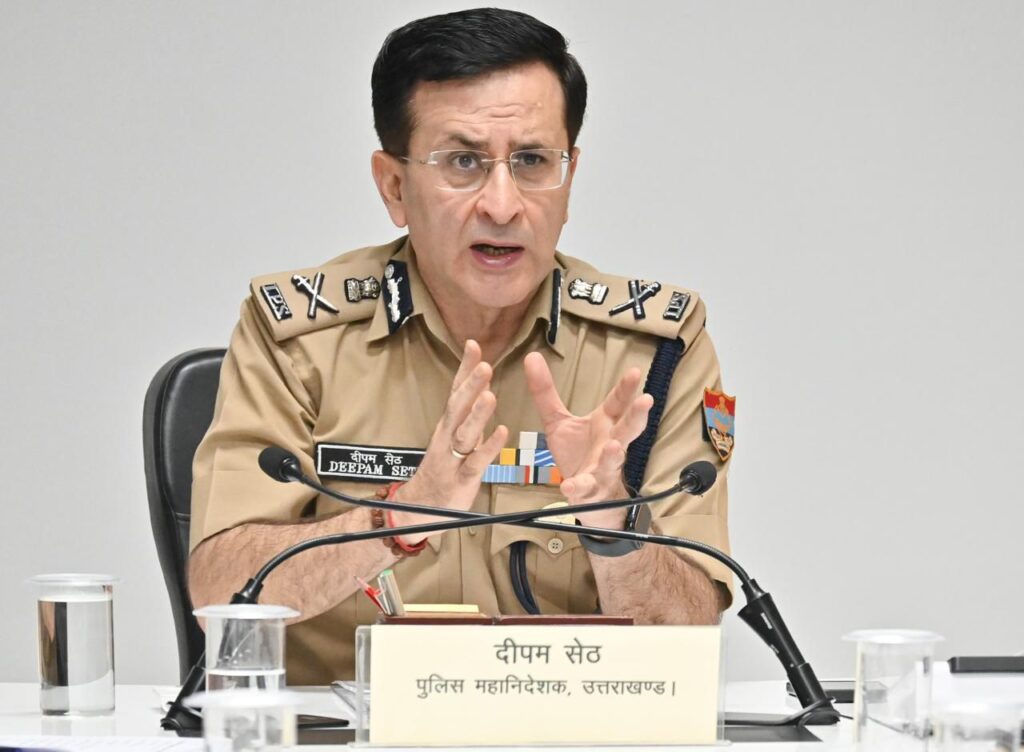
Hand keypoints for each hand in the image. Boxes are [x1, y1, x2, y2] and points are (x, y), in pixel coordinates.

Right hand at [391, 340, 507, 541]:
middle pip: (458, 408)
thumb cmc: (444, 465)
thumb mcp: (455, 434)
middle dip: (470, 386)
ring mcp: (452, 458)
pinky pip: (475, 462)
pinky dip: (488, 448)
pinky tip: (501, 433)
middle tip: (485, 366)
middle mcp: (447, 436)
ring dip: (477, 415)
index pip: (456, 391)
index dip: (464, 369)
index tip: (473, 344)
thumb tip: (480, 382)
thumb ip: (468, 410)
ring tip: (490, 396)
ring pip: (465, 433)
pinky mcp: (461, 479)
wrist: (422, 506)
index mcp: (448, 424)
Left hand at [523, 352, 652, 528]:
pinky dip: (578, 488)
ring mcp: (603, 469)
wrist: (585, 494)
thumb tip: (532, 356)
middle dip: (636, 416)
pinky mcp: (590, 490)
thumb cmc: (578, 452)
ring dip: (614, 454)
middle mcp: (610, 444)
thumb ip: (545, 392)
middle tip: (646, 400)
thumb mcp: (558, 420)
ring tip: (614, 445)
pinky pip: (585, 488)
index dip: (626, 389)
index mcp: (605, 424)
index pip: (617, 403)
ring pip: (613, 460)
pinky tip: (569, 487)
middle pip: (627, 429)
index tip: (634, 371)